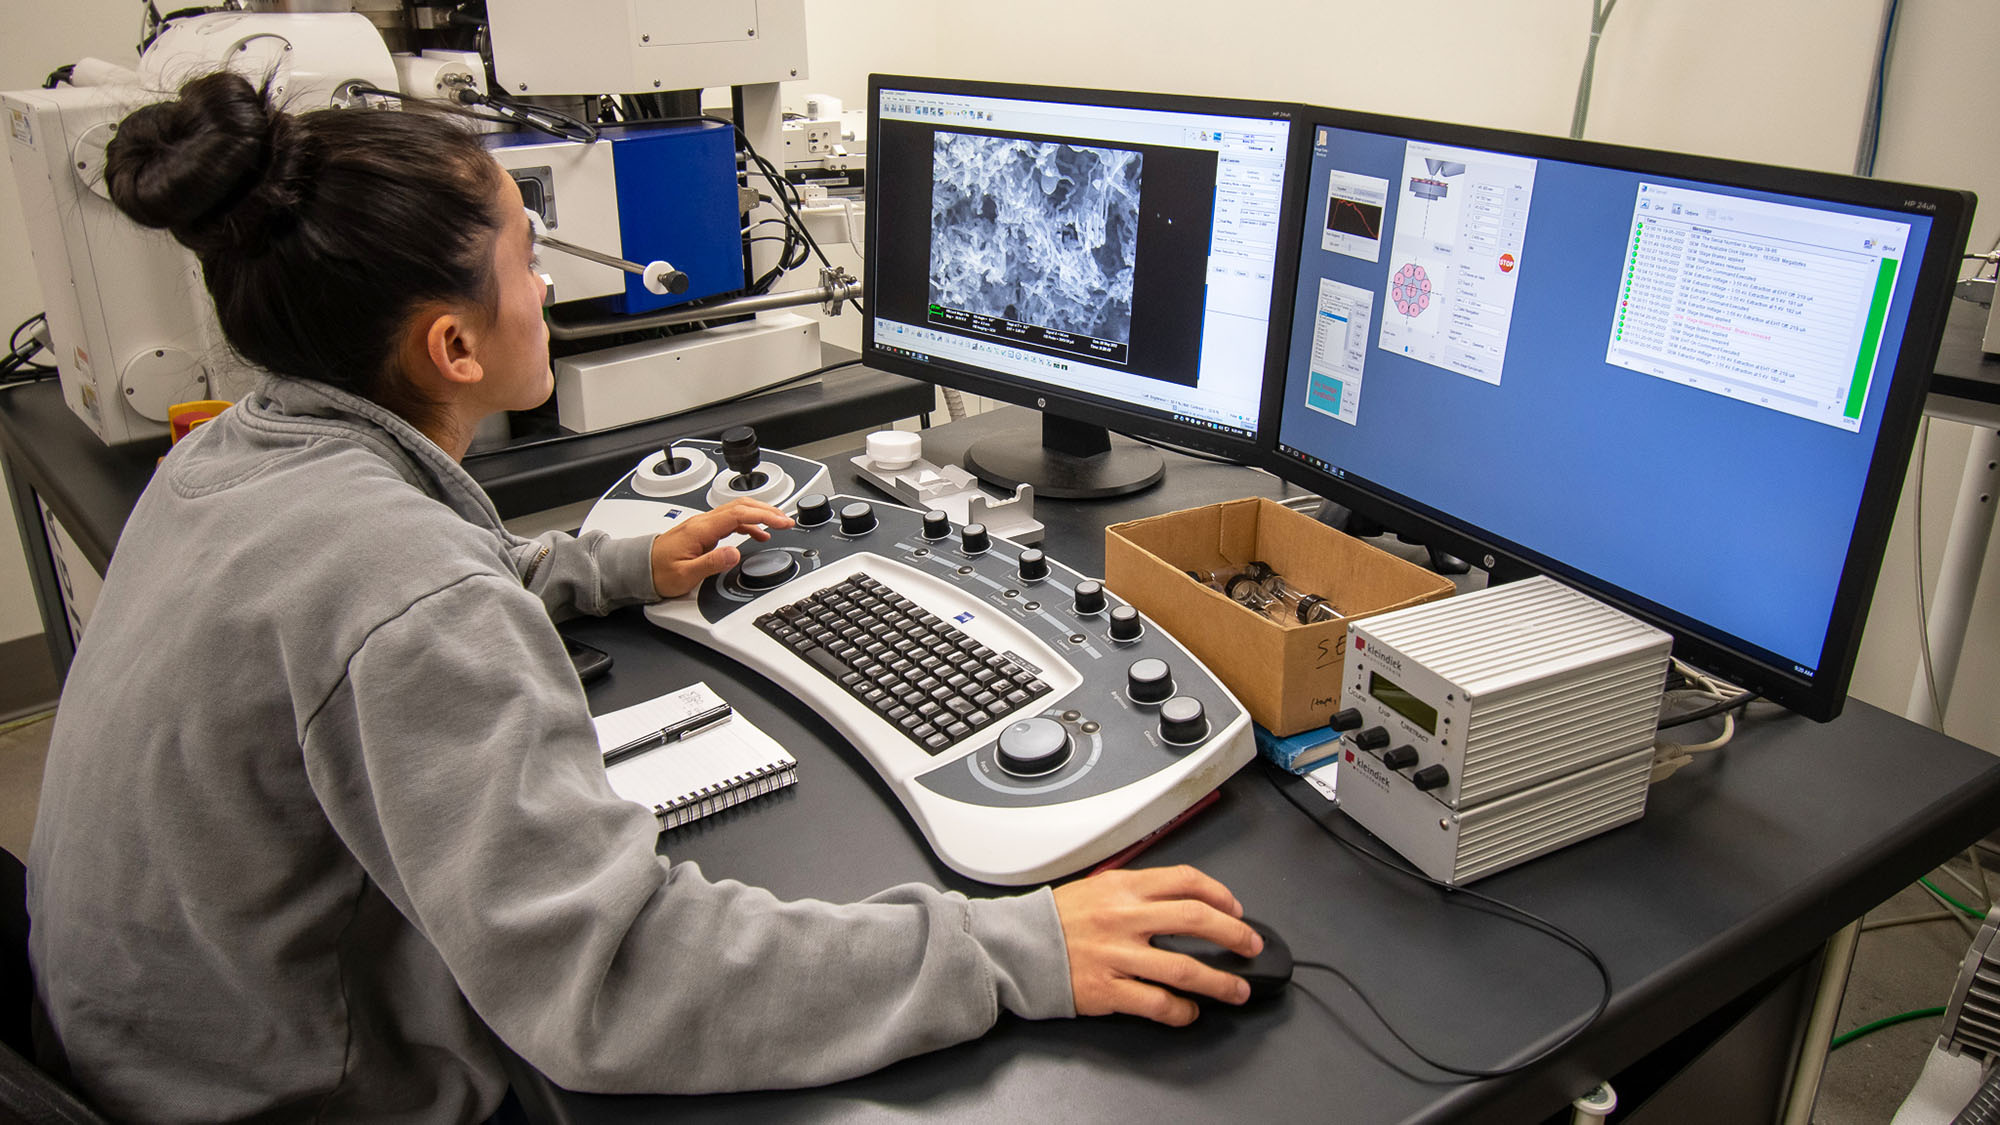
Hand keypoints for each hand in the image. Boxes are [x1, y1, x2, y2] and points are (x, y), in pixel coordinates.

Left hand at [649, 499, 793, 598]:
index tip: (782, 521)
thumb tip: (734, 553)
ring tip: (777, 523)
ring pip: (736, 510)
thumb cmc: (657, 572)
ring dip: (758, 514)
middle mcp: (701, 522)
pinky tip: (757, 534)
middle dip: (767, 510)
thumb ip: (711, 563)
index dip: (763, 515)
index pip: (738, 514)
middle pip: (740, 506)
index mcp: (700, 529)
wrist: (638, 569)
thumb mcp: (685, 574)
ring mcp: (702, 525)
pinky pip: (730, 521)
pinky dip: (748, 524)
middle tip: (787, 519)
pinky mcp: (702, 531)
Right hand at [1051, 865, 1262, 1025]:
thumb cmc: (1055, 919)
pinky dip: (1181, 1011)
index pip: (1185, 881)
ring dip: (1220, 982)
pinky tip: (1189, 1012)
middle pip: (1196, 920)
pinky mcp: (1109, 989)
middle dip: (1234, 934)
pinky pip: (1157, 1003)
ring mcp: (1118, 956)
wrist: (1017, 947)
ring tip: (1237, 990)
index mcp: (1124, 887)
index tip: (1235, 909)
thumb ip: (1137, 891)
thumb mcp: (1097, 886)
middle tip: (1250, 946)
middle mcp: (1125, 918)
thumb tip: (1181, 900)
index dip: (1220, 895)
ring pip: (1185, 969)